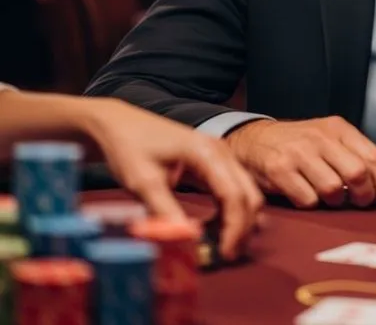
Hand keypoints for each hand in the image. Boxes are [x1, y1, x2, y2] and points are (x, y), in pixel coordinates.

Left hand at [79, 98, 263, 259]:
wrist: (120, 124)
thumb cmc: (130, 148)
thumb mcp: (143, 182)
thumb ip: (165, 211)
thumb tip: (186, 240)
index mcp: (207, 153)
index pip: (234, 196)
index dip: (233, 229)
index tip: (223, 254)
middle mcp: (222, 152)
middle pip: (249, 196)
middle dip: (242, 229)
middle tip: (224, 256)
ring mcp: (222, 156)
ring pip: (246, 194)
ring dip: (239, 222)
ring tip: (218, 246)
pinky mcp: (216, 163)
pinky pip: (234, 190)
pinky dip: (230, 213)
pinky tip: (213, 228)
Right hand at [225, 117, 375, 210]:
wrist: (253, 139)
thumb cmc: (299, 144)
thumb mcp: (328, 139)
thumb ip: (354, 156)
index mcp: (338, 128)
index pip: (373, 156)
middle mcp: (320, 138)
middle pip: (357, 173)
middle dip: (364, 196)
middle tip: (361, 203)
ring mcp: (299, 153)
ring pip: (333, 189)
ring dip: (335, 202)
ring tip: (329, 197)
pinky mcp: (279, 170)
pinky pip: (307, 200)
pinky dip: (311, 205)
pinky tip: (306, 196)